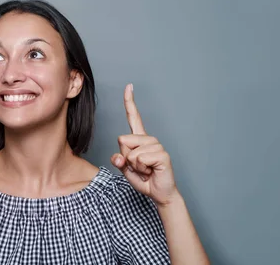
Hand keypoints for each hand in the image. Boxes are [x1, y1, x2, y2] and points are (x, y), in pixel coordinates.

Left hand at [111, 84, 178, 206]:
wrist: (159, 194)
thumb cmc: (144, 179)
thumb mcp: (125, 169)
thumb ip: (118, 161)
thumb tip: (117, 156)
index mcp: (139, 139)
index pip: (133, 116)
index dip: (130, 101)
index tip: (129, 86)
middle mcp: (148, 139)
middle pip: (122, 140)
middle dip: (125, 158)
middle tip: (138, 167)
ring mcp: (157, 145)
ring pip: (130, 152)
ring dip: (134, 166)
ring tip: (146, 170)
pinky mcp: (162, 154)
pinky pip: (140, 159)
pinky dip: (141, 169)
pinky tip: (151, 172)